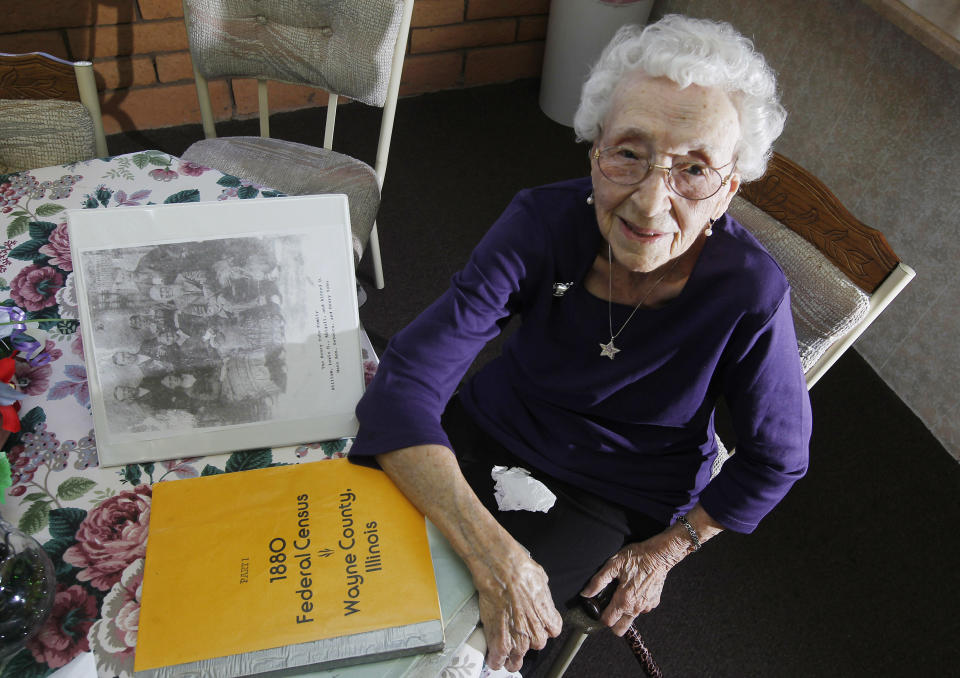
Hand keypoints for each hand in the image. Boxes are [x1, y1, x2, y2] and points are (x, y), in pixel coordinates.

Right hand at [476, 549, 562, 671]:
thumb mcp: (542, 580)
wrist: (502, 571)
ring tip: (504, 653)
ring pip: (516, 660)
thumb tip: (536, 592)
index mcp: (549, 619)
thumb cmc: (521, 572)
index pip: (552, 632)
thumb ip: (541, 595)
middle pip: (535, 645)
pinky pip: (498, 660)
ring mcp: (519, 641)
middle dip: (526, 639)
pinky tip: (493, 657)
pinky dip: (495, 659)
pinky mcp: (500, 642)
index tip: (534, 625)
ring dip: (510, 657)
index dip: (541, 627)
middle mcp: (537, 634)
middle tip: (516, 631)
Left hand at [579, 532, 687, 635]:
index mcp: (624, 600)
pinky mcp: (654, 602)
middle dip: (613, 623)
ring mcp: (646, 606)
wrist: (659, 555)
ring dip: (625, 612)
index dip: (600, 616)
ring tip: (622, 595)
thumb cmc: (637, 558)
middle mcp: (636, 608)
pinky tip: (634, 590)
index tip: (599, 608)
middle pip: (620, 629)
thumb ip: (598, 581)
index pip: (608, 622)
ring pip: (631, 619)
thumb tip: (586, 594)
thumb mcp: (613, 564)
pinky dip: (636, 604)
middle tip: (609, 607)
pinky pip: (642, 609)